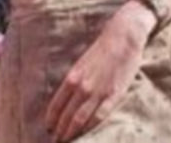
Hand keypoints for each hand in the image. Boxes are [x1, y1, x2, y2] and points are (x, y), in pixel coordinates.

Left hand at [45, 1, 154, 140]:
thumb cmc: (101, 48)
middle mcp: (83, 86)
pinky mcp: (114, 95)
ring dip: (72, 132)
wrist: (122, 37)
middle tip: (55, 140)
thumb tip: (66, 94)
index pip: (57, 103)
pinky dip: (91, 128)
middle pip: (68, 114)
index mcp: (73, 76)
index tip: (48, 127)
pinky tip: (86, 136)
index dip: (52, 117)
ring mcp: (99, 92)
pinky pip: (100, 117)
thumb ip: (74, 79)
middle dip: (60, 130)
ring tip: (66, 141)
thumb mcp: (81, 62)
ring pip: (81, 119)